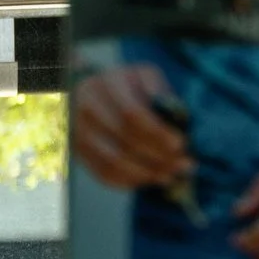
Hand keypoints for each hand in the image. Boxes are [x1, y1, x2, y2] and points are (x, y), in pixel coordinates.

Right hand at [73, 64, 191, 189]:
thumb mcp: (147, 77)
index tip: (180, 144)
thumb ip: (162, 95)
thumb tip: (179, 125)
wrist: (95, 90)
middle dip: (156, 157)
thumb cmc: (129, 84)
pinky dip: (127, 181)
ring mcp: (77, 132)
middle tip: (181, 165)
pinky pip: (102, 173)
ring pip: (112, 161)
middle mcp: (86, 107)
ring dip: (144, 173)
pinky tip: (147, 180)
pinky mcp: (77, 151)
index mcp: (107, 84)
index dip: (157, 133)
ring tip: (168, 176)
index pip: (131, 113)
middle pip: (122, 140)